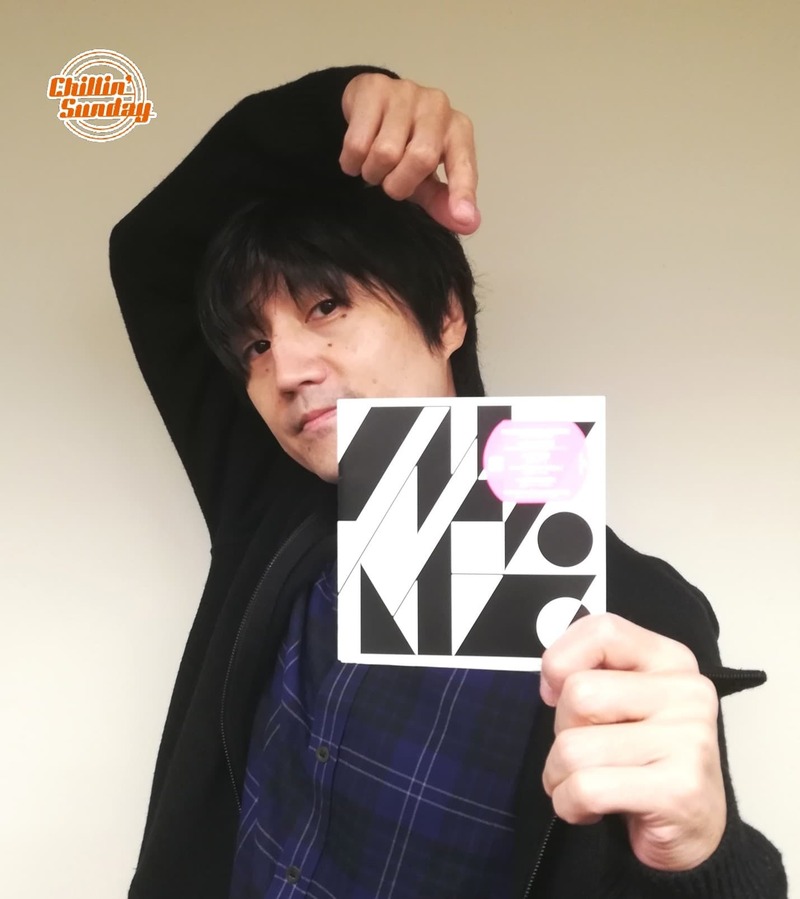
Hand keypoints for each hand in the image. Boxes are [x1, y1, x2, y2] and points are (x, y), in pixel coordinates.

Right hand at [340, 73, 479, 234]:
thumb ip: (443, 202)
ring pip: (385, 152)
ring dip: (373, 172)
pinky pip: (358, 143)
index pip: (463, 163)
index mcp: (457, 131)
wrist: (372, 104)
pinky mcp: (374, 88)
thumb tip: (468, 224)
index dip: (462, 191)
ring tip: (373, 166)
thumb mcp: (425, 178)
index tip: (464, 219)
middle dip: (398, 183)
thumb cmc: (404, 147)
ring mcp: (407, 93)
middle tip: (389, 182)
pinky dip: (351, 162)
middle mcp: (438, 107)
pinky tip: (356, 157)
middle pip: (421, 158)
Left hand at [540, 613, 726, 871]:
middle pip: (579, 693)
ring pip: (574, 748)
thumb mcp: (623, 700)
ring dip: (560, 775)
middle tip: (586, 752)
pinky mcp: (680, 790)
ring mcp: (689, 740)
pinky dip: (569, 804)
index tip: (555, 691)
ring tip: (587, 783)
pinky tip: (593, 809)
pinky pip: (586, 788)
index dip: (560, 660)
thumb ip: (591, 671)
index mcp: (670, 660)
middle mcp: (687, 692)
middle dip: (563, 730)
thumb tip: (550, 679)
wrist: (692, 830)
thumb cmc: (644, 759)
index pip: (602, 630)